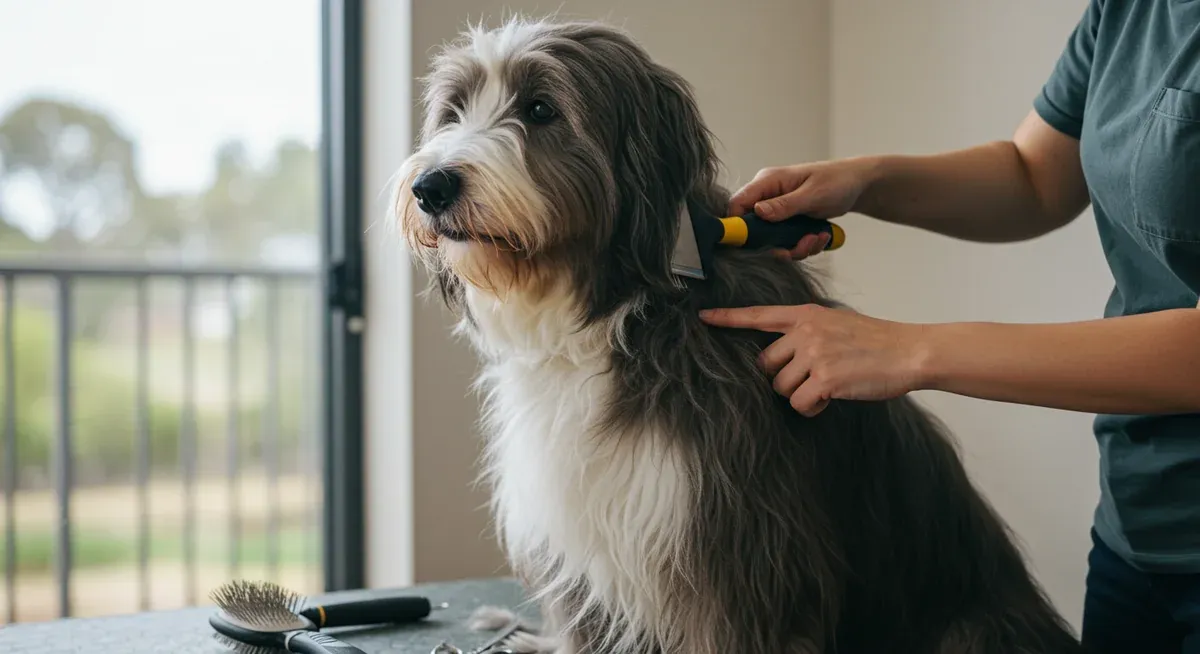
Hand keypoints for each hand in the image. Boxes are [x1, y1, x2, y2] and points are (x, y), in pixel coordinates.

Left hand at [698, 304, 929, 416]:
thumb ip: (807, 333)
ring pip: (780, 388)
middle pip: (765, 364)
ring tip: (827, 387)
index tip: (703, 317)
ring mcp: (814, 354)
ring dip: (800, 395)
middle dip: (782, 378)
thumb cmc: (876, 342)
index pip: (759, 315)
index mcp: (806, 315)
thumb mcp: (836, 323)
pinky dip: (812, 408)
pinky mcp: (824, 378)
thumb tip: (781, 356)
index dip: (729, 318)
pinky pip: (799, 403)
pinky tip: (831, 399)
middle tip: (811, 379)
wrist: (909, 351)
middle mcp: (805, 331)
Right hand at [730, 157, 877, 259]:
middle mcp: (767, 197)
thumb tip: (758, 212)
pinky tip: (819, 237)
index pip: (738, 204)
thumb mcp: (813, 194)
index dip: (738, 226)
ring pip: (771, 240)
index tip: (753, 244)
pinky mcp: (787, 223)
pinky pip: (786, 242)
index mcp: (767, 182)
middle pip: (753, 229)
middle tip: (798, 247)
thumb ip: (785, 205)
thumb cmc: (837, 180)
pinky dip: (802, 246)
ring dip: (793, 247)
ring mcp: (776, 211)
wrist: (856, 185)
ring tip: (816, 239)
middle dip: (775, 244)